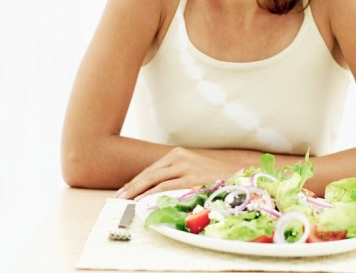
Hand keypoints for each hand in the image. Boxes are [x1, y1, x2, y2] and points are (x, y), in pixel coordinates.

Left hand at [115, 147, 244, 200]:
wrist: (236, 175)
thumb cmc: (213, 176)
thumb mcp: (191, 168)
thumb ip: (175, 174)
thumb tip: (154, 188)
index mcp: (178, 154)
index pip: (151, 169)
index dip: (136, 181)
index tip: (124, 191)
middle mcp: (180, 157)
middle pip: (149, 173)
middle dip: (132, 186)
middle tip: (119, 197)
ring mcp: (185, 167)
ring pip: (154, 179)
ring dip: (137, 190)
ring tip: (126, 200)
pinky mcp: (191, 178)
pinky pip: (166, 186)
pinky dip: (151, 193)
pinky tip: (142, 200)